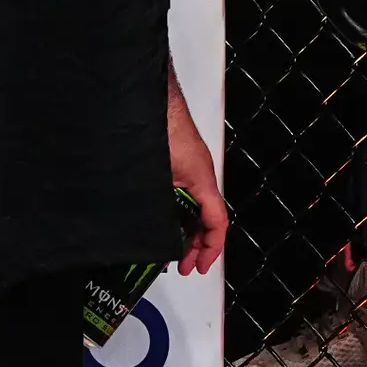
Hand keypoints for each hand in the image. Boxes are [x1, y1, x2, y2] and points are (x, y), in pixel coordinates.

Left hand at [164, 67, 227, 270]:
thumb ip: (165, 207)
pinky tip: (162, 220)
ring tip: (173, 248)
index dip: (211, 248)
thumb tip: (162, 234)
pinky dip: (175, 212)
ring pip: (192, 207)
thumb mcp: (163, 179)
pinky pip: (181, 194)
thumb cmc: (161, 129)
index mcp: (203, 181)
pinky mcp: (172, 163)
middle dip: (197, 244)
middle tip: (184, 264)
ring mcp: (186, 169)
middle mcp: (198, 175)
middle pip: (206, 218)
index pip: (217, 222)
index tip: (200, 265)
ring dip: (185, 229)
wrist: (149, 101)